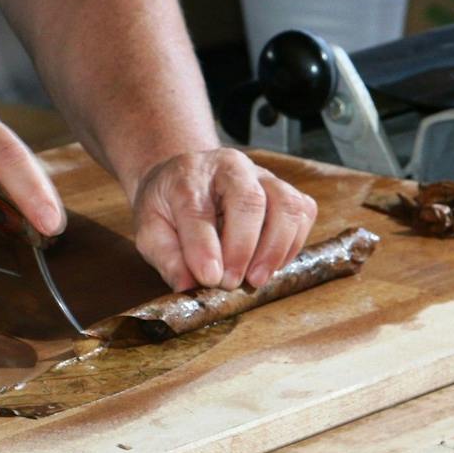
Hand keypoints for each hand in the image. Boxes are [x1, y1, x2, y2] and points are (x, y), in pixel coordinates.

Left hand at [131, 149, 317, 291]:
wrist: (188, 179)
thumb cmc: (169, 208)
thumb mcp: (150, 230)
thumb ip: (166, 256)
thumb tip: (188, 285)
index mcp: (188, 174)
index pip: (196, 208)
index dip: (204, 247)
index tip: (209, 279)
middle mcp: (229, 167)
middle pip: (248, 200)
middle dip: (243, 248)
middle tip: (231, 283)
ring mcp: (262, 175)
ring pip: (285, 203)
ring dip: (275, 248)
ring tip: (256, 279)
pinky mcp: (284, 189)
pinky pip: (303, 211)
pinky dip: (293, 243)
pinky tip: (272, 264)